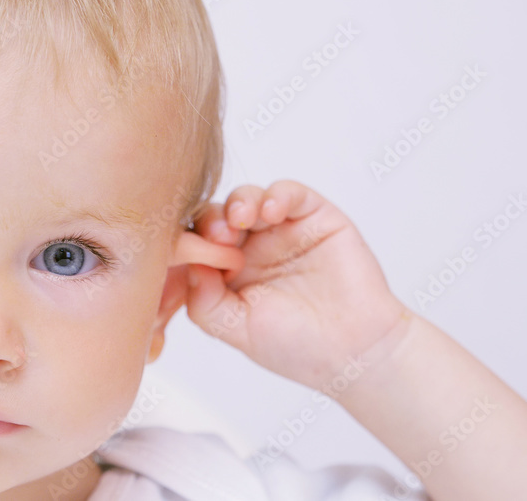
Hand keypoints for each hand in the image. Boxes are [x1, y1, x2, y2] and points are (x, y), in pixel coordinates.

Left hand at [175, 180, 409, 388]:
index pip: (195, 244)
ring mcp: (280, 231)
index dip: (187, 242)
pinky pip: (288, 192)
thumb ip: (204, 301)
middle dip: (210, 221)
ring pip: (246, 198)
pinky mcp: (313, 217)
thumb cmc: (296, 346)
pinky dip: (276, 195)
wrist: (355, 350)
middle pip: (215, 216)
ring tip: (240, 221)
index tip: (188, 253)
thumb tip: (187, 264)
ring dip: (238, 203)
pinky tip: (270, 212)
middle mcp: (249, 249)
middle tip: (218, 237)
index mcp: (226, 274)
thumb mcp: (236, 329)